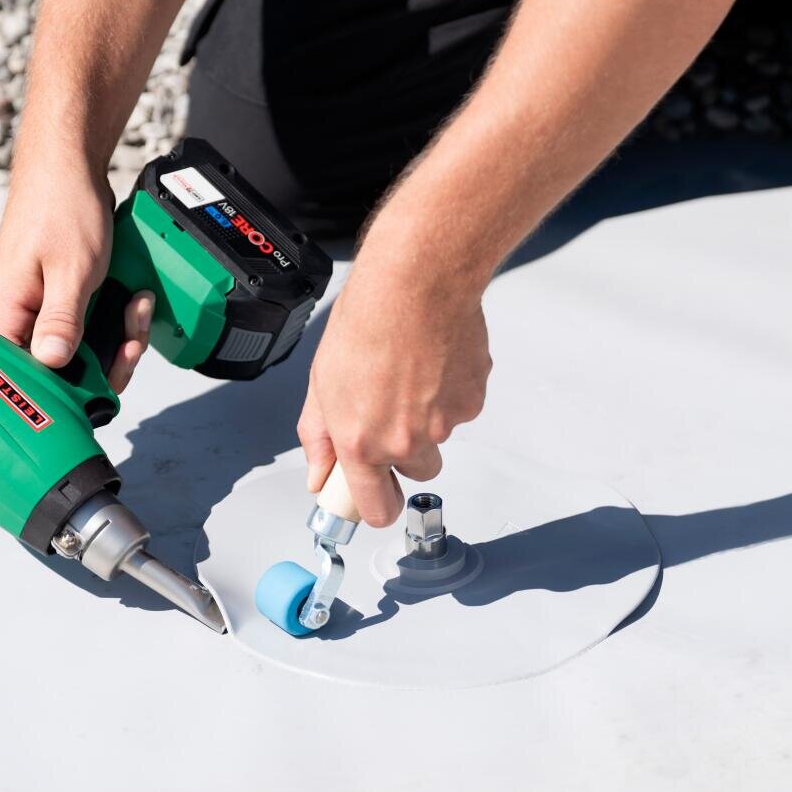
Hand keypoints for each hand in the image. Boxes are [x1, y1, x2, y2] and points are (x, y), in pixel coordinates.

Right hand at [0, 153, 152, 391]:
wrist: (68, 165)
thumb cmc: (60, 208)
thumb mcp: (70, 271)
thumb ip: (61, 322)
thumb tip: (51, 365)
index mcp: (5, 315)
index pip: (29, 377)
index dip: (71, 388)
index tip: (105, 380)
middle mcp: (17, 317)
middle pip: (61, 370)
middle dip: (107, 358)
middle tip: (131, 335)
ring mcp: (39, 308)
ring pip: (82, 350)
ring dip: (118, 336)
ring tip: (136, 307)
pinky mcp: (59, 298)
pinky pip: (89, 327)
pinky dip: (115, 319)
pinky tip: (132, 299)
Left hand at [297, 261, 490, 526]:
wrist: (417, 282)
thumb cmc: (368, 320)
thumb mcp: (321, 382)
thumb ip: (319, 437)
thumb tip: (319, 473)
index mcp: (362, 443)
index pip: (377, 509)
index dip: (376, 506)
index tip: (374, 496)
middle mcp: (406, 442)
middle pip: (416, 473)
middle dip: (405, 452)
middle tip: (391, 408)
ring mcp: (444, 424)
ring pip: (439, 438)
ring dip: (428, 418)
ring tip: (410, 371)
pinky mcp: (472, 401)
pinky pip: (460, 409)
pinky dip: (449, 392)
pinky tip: (432, 359)